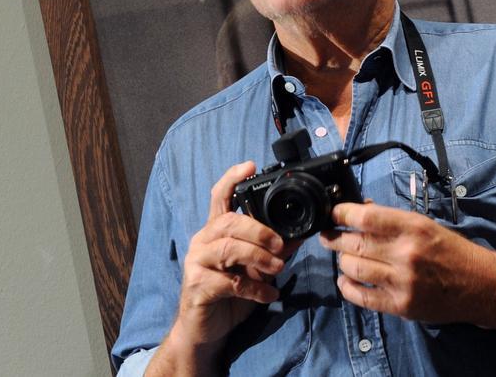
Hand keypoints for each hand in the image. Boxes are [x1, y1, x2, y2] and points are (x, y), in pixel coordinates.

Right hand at [169, 162, 292, 351]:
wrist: (205, 330)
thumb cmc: (229, 294)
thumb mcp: (256, 269)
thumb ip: (271, 250)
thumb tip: (298, 236)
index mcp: (216, 231)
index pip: (220, 197)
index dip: (232, 179)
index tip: (249, 165)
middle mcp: (203, 241)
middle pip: (230, 221)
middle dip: (260, 230)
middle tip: (281, 246)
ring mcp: (197, 263)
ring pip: (229, 248)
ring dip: (259, 257)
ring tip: (279, 268)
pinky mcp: (197, 286)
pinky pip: (230, 281)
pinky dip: (255, 288)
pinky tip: (270, 295)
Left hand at [320, 202, 495, 327]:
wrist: (480, 285)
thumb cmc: (454, 252)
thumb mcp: (427, 226)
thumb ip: (394, 221)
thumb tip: (361, 212)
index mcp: (414, 227)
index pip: (366, 217)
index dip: (343, 213)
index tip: (334, 213)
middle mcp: (406, 253)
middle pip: (354, 243)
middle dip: (335, 238)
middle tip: (329, 236)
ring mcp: (402, 281)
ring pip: (353, 268)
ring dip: (342, 261)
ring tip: (343, 257)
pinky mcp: (400, 305)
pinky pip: (361, 296)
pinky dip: (347, 287)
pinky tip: (346, 280)